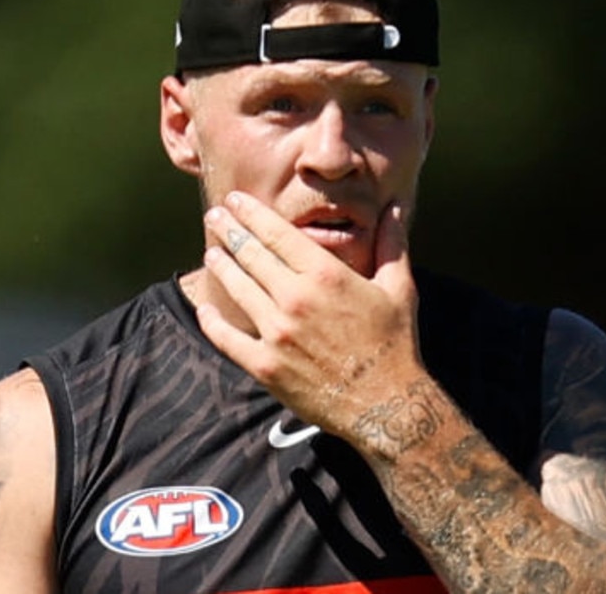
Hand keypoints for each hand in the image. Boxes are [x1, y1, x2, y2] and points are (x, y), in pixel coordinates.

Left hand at [196, 191, 429, 443]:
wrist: (385, 405)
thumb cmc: (394, 344)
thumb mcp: (399, 288)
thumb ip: (392, 244)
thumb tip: (394, 208)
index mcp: (325, 274)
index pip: (275, 232)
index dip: (250, 212)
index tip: (235, 200)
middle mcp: (295, 298)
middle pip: (250, 254)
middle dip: (228, 230)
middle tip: (214, 216)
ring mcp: (276, 333)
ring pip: (237, 289)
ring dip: (221, 266)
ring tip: (211, 253)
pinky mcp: (265, 365)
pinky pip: (227, 338)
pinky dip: (211, 321)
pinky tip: (206, 308)